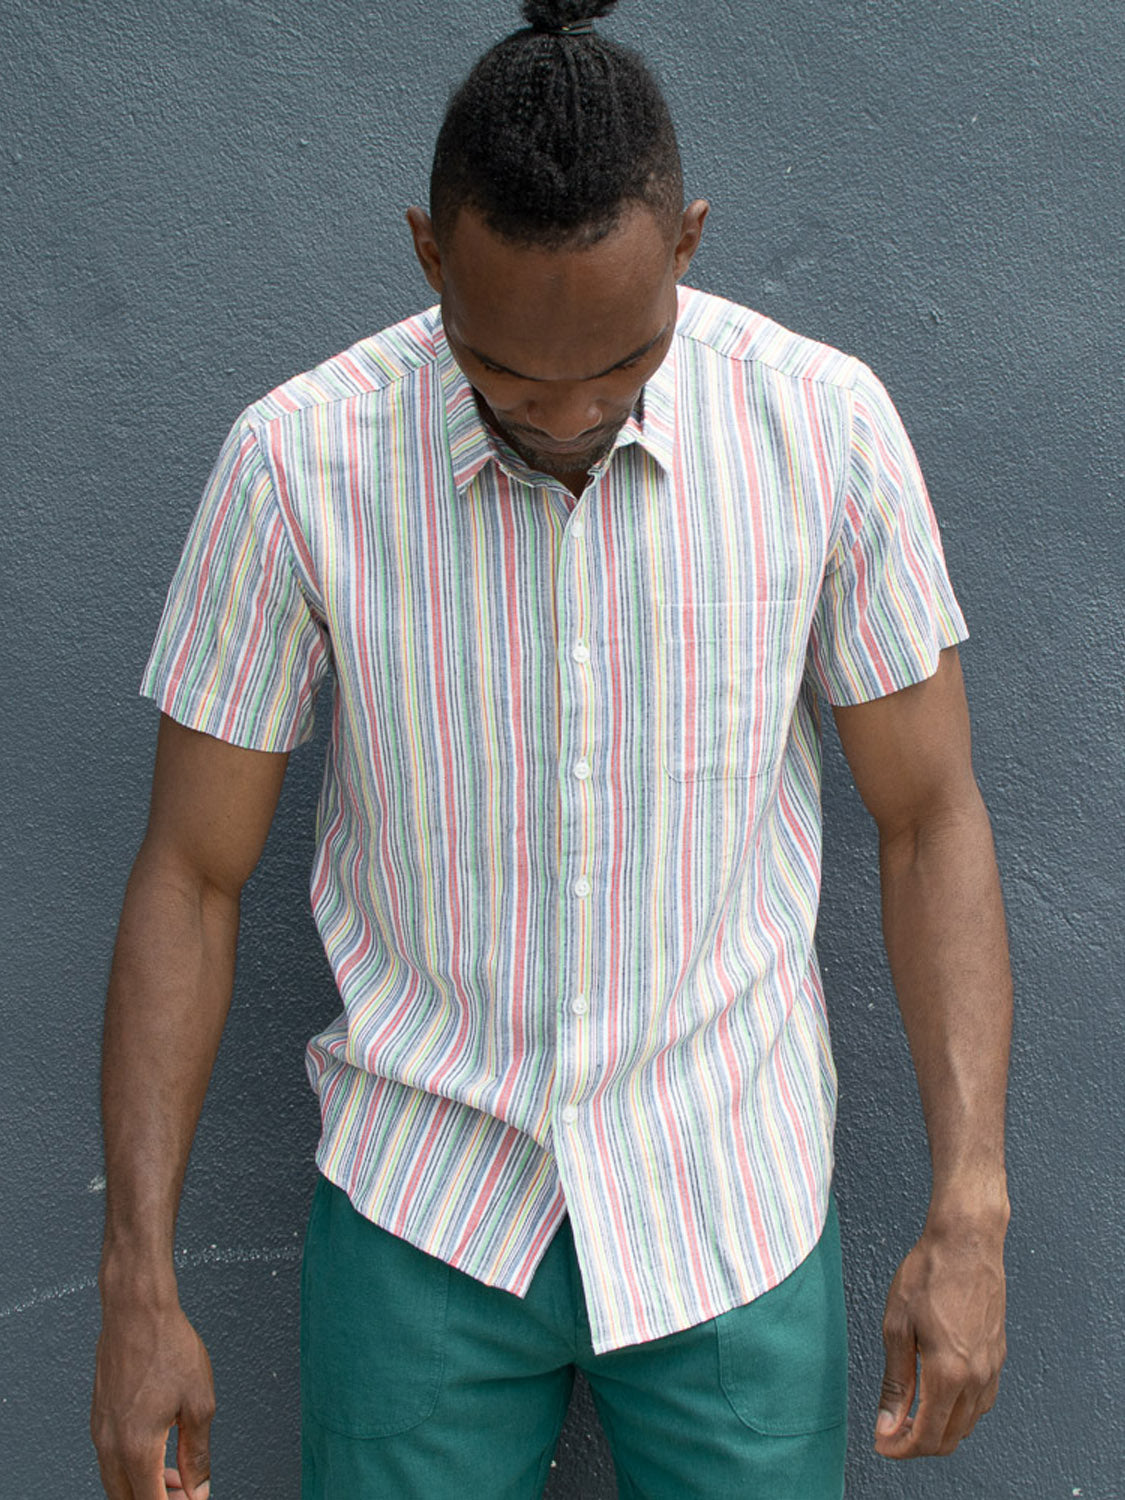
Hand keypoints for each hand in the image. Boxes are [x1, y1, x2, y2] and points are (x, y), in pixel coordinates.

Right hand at [91, 1300, 214, 1498]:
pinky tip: (157, 1450)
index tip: (191, 1499)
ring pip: (116, 1481)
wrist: (136, 1310)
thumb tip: (198, 1488)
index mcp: (136, 1448)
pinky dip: (132, 1465)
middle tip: (185, 1492)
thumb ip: (197, 1454)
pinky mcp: (99, 1415)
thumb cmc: (167, 1345)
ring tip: (175, 1474)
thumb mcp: (198, 1403)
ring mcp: (100, 1430)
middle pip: (127, 1499)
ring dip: (144, 1486)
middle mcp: (110, 1444)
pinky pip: (111, 1457)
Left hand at [874, 1220, 1005, 1458]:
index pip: (927, 1436)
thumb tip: (887, 1422)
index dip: (900, 1448)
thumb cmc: (929, 1273)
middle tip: (890, 1431)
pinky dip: (960, 1413)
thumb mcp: (898, 1326)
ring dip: (940, 1430)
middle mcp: (977, 1378)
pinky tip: (941, 1398)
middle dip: (917, 1444)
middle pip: (950, 1438)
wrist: (966, 1242)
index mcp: (949, 1373)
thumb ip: (895, 1381)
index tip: (881, 1442)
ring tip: (910, 1416)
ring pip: (968, 1424)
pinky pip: (982, 1403)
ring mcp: (993, 1369)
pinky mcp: (998, 1356)